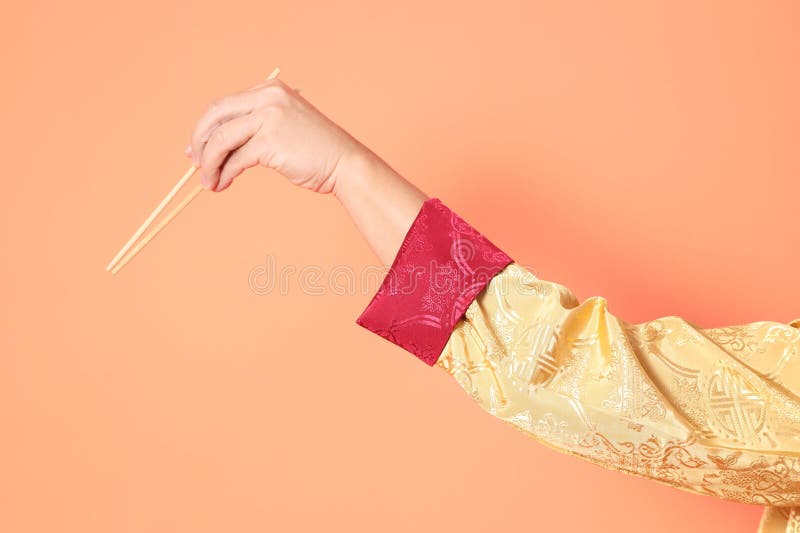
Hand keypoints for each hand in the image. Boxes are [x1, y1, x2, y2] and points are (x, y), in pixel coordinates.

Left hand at [187, 78, 365, 192]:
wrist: (345, 164)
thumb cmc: (316, 151)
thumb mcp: (282, 127)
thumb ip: (254, 127)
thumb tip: (215, 146)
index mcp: (269, 90)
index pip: (223, 105)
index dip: (204, 128)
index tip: (196, 148)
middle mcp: (267, 98)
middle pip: (215, 116)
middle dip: (199, 142)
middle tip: (194, 164)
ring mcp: (269, 118)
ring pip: (221, 140)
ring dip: (209, 163)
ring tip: (208, 182)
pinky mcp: (270, 142)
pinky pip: (235, 159)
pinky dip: (224, 174)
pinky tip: (222, 185)